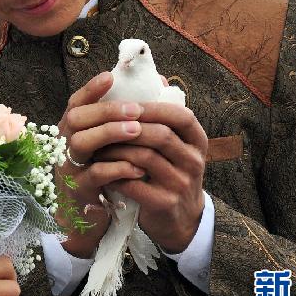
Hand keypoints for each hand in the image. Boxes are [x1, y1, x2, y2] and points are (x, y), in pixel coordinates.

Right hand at [55, 72, 148, 257]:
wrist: (84, 218)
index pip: (76, 102)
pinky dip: (116, 168)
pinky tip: (137, 166)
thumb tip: (158, 84)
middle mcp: (65, 144)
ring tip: (137, 131)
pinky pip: (94, 175)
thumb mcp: (107, 146)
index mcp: (73, 129)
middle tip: (136, 109)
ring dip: (110, 134)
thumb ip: (124, 118)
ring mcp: (69, 167)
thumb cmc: (101, 172)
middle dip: (106, 111)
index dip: (91, 89)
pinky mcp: (78, 190)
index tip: (110, 77)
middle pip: (76, 118)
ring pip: (80, 143)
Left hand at [94, 102, 207, 252]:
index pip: (181, 116)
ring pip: (145, 158)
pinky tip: (102, 170)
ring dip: (117, 150)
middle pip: (161, 135)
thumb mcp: (178, 145)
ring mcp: (181, 184)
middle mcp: (194, 161)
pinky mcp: (165, 203)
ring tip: (98, 147)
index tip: (129, 105)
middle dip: (129, 127)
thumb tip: (158, 77)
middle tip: (104, 125)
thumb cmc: (171, 172)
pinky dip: (115, 174)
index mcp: (197, 142)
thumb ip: (166, 116)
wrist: (180, 218)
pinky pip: (134, 183)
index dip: (154, 108)